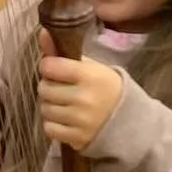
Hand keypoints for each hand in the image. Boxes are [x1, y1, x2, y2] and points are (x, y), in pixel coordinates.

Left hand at [37, 30, 122, 150]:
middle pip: (44, 89)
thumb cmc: (106, 88)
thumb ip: (63, 52)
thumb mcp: (91, 67)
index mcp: (89, 75)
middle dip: (48, 86)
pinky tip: (64, 118)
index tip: (54, 68)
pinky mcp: (77, 138)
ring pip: (45, 109)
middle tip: (58, 87)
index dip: (48, 66)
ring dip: (49, 105)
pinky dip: (53, 123)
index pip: (50, 67)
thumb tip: (42, 32)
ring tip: (62, 103)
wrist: (129, 120)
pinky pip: (49, 128)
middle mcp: (83, 98)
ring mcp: (80, 120)